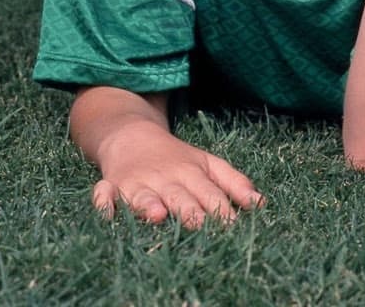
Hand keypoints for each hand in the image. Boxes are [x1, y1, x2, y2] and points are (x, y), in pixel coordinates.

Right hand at [91, 122, 263, 228]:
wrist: (131, 135)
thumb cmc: (175, 158)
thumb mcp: (207, 163)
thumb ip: (234, 182)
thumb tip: (261, 204)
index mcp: (191, 173)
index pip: (210, 195)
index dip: (221, 211)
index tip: (234, 228)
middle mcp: (165, 179)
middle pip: (179, 197)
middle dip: (189, 212)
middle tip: (201, 226)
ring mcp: (137, 183)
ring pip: (143, 196)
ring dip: (149, 205)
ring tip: (158, 215)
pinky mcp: (111, 185)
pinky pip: (103, 194)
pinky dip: (103, 201)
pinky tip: (106, 209)